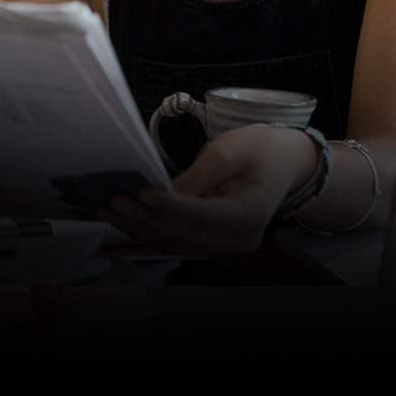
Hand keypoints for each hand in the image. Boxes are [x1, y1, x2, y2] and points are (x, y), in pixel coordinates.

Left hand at [100, 124, 318, 258]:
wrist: (285, 163)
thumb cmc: (261, 150)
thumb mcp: (229, 151)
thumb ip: (196, 176)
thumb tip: (161, 192)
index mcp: (250, 213)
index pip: (203, 216)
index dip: (171, 207)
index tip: (142, 193)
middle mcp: (239, 239)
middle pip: (184, 236)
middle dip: (144, 220)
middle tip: (114, 202)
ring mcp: (226, 245)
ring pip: (176, 243)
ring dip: (140, 228)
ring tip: (110, 211)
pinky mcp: (213, 241)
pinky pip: (178, 240)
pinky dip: (151, 229)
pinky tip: (126, 218)